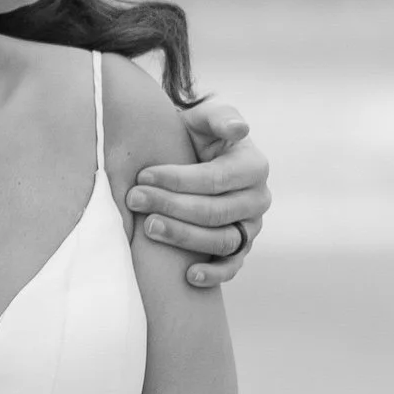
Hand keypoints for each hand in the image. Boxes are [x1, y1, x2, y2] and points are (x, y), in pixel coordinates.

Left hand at [126, 97, 270, 287]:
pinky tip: (188, 276)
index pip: (216, 179)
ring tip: (148, 228)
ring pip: (222, 240)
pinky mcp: (240, 248)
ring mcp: (251, 226)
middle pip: (216, 212)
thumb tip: (239, 129)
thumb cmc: (194, 136)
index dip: (179, 179)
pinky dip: (213, 274)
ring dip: (184, 237)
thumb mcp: (203, 119)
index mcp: (253, 165)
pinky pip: (232, 266)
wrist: (188, 158)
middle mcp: (258, 198)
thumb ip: (219, 117)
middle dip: (172, 206)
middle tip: (135, 200)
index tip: (143, 175)